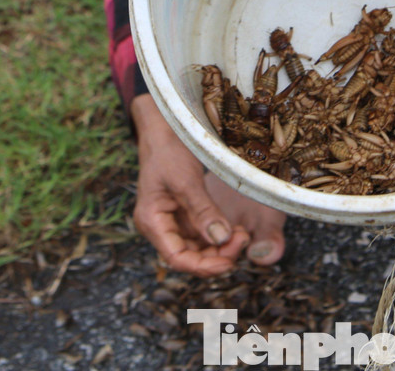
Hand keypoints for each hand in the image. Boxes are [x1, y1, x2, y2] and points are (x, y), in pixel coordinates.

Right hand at [129, 95, 284, 275]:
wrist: (164, 128)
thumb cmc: (167, 150)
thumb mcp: (186, 180)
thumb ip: (203, 211)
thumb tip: (221, 238)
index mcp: (152, 221)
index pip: (176, 257)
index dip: (202, 266)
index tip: (229, 262)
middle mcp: (160, 226)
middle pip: (189, 256)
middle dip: (216, 255)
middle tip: (242, 240)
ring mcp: (173, 220)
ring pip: (198, 247)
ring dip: (220, 246)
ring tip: (242, 233)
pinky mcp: (185, 213)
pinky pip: (202, 232)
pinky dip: (219, 234)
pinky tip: (235, 229)